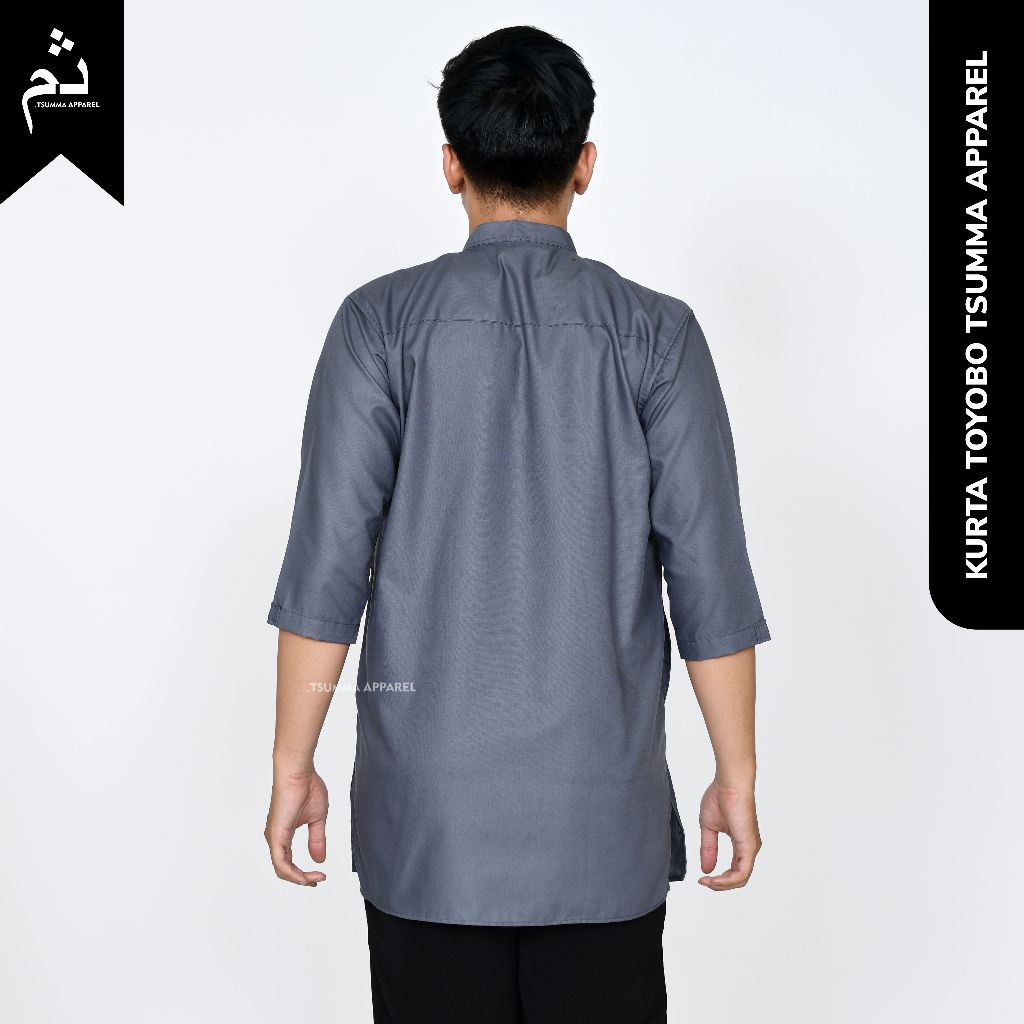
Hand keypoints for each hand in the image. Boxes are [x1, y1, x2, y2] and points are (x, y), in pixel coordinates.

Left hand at [264, 767, 328, 885]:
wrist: (298, 771)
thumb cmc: (307, 787)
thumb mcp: (317, 818)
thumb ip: (316, 839)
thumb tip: (319, 859)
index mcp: (283, 834)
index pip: (289, 862)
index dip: (303, 873)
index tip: (320, 875)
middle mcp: (275, 838)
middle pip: (284, 870)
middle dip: (301, 879)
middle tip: (317, 881)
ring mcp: (274, 837)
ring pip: (281, 869)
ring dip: (299, 878)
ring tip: (315, 879)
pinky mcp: (276, 835)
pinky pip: (281, 863)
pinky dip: (293, 873)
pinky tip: (305, 876)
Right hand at [697, 780, 761, 889]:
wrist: (729, 783)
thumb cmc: (720, 797)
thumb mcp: (709, 827)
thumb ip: (708, 848)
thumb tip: (706, 868)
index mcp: (741, 843)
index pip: (734, 871)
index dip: (718, 878)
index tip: (701, 877)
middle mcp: (749, 848)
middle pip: (738, 878)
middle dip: (720, 884)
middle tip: (704, 882)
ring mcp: (751, 848)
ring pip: (741, 879)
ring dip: (722, 884)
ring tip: (707, 881)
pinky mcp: (749, 846)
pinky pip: (742, 872)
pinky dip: (727, 879)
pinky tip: (714, 878)